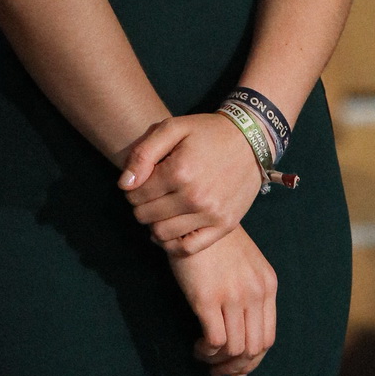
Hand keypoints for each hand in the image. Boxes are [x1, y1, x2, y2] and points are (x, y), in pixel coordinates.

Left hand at [119, 112, 263, 255]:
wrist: (250, 139)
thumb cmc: (207, 132)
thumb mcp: (173, 128)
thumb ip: (144, 153)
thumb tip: (124, 184)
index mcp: (179, 171)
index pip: (137, 194)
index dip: (131, 189)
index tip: (139, 183)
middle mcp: (194, 197)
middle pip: (147, 215)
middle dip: (140, 206)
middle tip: (147, 196)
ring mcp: (211, 214)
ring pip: (163, 233)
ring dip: (153, 223)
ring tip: (159, 209)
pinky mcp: (224, 225)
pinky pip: (188, 248)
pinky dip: (171, 244)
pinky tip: (168, 231)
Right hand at [168, 224, 276, 375]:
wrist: (194, 216)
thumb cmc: (216, 240)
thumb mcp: (246, 263)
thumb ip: (250, 290)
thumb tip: (243, 329)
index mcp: (267, 285)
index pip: (268, 338)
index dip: (252, 361)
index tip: (237, 369)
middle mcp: (256, 292)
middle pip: (255, 349)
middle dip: (237, 368)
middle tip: (218, 371)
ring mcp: (233, 296)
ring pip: (235, 350)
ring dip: (219, 362)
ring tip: (204, 356)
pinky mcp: (208, 298)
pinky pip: (215, 341)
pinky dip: (206, 352)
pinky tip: (197, 346)